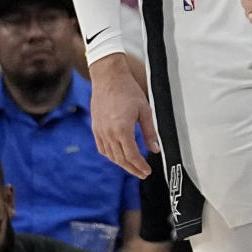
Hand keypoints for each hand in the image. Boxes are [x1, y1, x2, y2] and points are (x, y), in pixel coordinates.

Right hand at [89, 55, 158, 178]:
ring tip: (132, 167)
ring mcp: (100, 131)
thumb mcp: (145, 111)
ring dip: (122, 164)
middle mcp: (109, 133)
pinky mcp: (96, 128)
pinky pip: (102, 148)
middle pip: (121, 159)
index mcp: (122, 130)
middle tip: (142, 174)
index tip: (147, 171)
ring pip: (111, 156)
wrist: (108, 78)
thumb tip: (155, 149)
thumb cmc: (127, 90)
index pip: (132, 156)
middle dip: (132, 169)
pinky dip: (111, 156)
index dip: (140, 166)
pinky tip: (118, 156)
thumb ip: (150, 133)